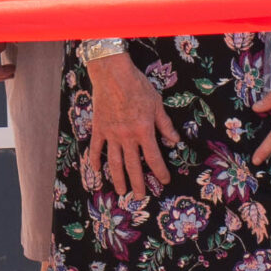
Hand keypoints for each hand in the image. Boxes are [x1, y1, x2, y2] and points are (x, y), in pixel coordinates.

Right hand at [87, 52, 174, 198]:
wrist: (112, 74)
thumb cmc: (137, 86)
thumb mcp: (157, 104)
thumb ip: (165, 125)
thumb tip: (176, 141)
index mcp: (143, 131)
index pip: (153, 158)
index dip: (160, 172)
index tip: (164, 181)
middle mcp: (127, 137)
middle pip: (133, 166)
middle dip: (138, 183)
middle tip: (140, 197)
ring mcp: (111, 134)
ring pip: (114, 162)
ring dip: (117, 178)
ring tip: (121, 191)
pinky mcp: (99, 128)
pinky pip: (96, 148)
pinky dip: (95, 160)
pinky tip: (96, 171)